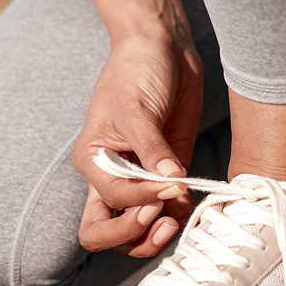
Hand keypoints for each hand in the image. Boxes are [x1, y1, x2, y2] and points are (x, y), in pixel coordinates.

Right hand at [74, 28, 202, 256]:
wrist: (160, 48)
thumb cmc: (136, 71)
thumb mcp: (137, 108)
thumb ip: (152, 150)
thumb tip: (172, 183)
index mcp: (93, 162)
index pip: (110, 202)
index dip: (139, 201)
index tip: (167, 183)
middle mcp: (112, 178)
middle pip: (108, 233)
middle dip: (133, 235)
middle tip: (162, 216)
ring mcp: (140, 180)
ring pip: (136, 232)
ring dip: (153, 237)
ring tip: (175, 219)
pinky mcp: (167, 175)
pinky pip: (168, 212)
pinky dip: (178, 218)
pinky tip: (191, 204)